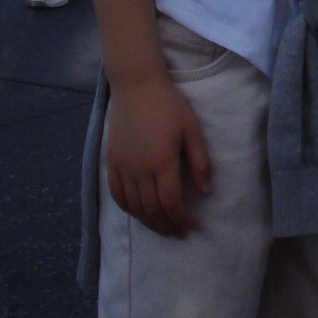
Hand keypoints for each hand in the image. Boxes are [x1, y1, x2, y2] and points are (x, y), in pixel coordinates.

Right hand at [105, 75, 212, 237]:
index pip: (171, 203)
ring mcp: (123, 167)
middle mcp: (140, 170)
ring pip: (134, 207)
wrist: (137, 86)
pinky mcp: (111, 162)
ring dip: (148, 221)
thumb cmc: (168, 105)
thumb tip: (206, 190)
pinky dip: (128, 209)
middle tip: (177, 232)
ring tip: (161, 226)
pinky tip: (138, 212)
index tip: (190, 226)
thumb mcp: (191, 129)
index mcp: (162, 162)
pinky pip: (117, 194)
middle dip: (166, 226)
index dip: (181, 219)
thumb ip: (200, 161)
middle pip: (151, 210)